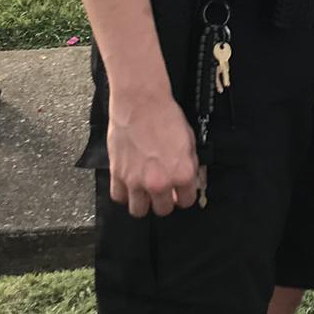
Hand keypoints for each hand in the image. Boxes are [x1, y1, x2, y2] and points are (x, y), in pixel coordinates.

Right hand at [107, 90, 202, 217]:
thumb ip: (192, 166)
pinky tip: (128, 184)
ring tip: (144, 190)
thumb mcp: (190, 141)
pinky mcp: (118, 174)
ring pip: (139, 210)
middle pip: (163, 209)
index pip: (186, 201)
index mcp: (182, 174)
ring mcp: (137, 181)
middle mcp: (160, 182)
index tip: (179, 191)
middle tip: (162, 189)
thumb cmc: (165, 116)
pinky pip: (119, 197)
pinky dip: (123, 193)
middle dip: (164, 200)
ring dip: (143, 202)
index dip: (184, 195)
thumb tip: (195, 181)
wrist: (141, 102)